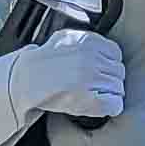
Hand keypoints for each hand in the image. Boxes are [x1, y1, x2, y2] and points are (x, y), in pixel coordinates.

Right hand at [7, 29, 124, 121]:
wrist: (25, 80)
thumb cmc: (44, 62)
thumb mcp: (66, 38)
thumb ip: (88, 40)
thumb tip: (105, 48)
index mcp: (88, 42)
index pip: (116, 54)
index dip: (110, 64)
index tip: (102, 70)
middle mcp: (91, 59)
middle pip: (119, 72)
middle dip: (110, 79)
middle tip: (96, 85)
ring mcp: (90, 79)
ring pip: (118, 88)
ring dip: (109, 93)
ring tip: (94, 94)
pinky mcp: (88, 100)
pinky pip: (115, 104)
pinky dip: (112, 106)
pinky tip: (102, 105)